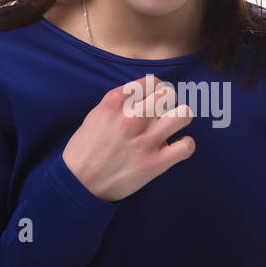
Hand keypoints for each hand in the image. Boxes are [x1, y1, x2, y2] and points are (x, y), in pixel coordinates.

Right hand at [62, 75, 194, 202]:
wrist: (79, 184)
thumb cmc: (85, 149)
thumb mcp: (96, 115)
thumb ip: (120, 102)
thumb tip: (144, 95)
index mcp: (115, 102)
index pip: (152, 82)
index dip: (154, 91)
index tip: (151, 101)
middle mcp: (131, 117)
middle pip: (169, 95)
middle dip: (167, 104)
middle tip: (160, 116)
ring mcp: (145, 141)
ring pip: (184, 114)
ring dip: (179, 119)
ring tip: (170, 128)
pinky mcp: (155, 163)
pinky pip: (187, 146)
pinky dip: (185, 146)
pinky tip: (174, 148)